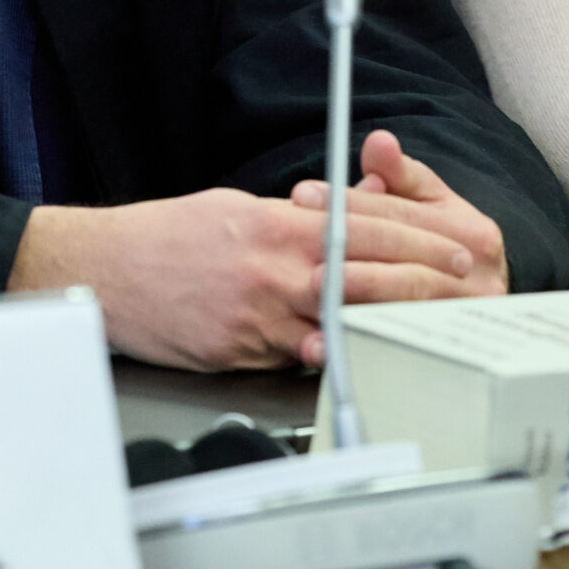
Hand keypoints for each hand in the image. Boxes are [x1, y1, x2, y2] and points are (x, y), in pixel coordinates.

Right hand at [6, 170, 482, 370]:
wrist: (104, 271)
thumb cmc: (163, 236)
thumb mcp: (234, 210)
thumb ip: (290, 221)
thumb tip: (334, 224)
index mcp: (278, 227)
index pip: (368, 229)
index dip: (421, 241)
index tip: (457, 249)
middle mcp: (274, 271)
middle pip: (367, 279)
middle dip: (424, 285)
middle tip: (464, 290)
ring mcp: (258, 316)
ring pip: (339, 325)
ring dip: (385, 326)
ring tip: (428, 329)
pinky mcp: (238, 353)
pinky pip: (294, 359)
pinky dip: (324, 356)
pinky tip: (355, 357)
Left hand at [288, 130, 509, 363]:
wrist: (481, 303)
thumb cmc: (446, 244)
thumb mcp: (431, 203)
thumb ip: (400, 174)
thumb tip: (378, 142)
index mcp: (471, 233)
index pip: (400, 215)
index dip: (350, 203)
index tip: (303, 195)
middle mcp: (476, 278)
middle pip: (403, 263)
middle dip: (349, 254)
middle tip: (305, 247)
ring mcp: (463, 321)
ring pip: (403, 309)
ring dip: (357, 302)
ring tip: (316, 292)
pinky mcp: (447, 355)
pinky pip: (395, 349)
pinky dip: (361, 343)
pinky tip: (327, 340)